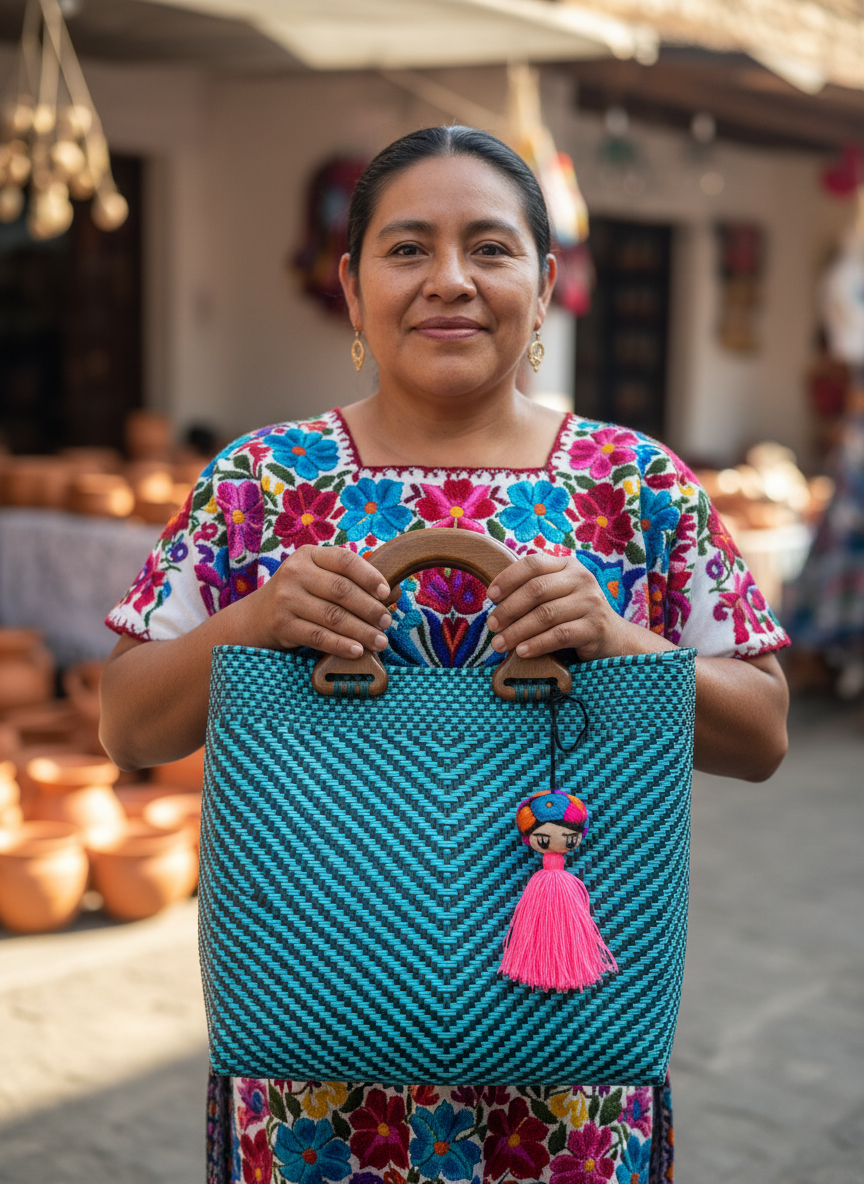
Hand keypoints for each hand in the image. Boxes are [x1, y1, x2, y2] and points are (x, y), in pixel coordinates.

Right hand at [245, 545, 391, 658]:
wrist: (254, 618)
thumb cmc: (298, 596)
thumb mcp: (317, 580)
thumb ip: (351, 582)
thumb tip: (395, 592)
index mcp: (308, 555)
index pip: (345, 560)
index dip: (369, 576)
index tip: (387, 593)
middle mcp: (294, 572)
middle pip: (341, 590)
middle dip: (370, 608)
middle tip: (387, 622)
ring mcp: (285, 598)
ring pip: (333, 616)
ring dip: (361, 631)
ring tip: (380, 641)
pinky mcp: (281, 625)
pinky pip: (318, 636)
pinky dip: (341, 645)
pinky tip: (357, 651)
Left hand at [486, 553, 632, 661]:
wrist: (614, 638)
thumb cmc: (575, 617)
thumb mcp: (558, 596)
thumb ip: (534, 592)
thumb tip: (495, 602)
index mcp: (568, 566)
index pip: (533, 564)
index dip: (508, 578)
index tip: (490, 596)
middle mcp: (582, 579)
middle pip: (536, 589)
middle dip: (508, 609)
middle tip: (492, 626)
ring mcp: (591, 602)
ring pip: (545, 614)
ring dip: (517, 631)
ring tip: (500, 644)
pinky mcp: (595, 627)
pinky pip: (559, 635)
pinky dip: (537, 644)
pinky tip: (522, 652)